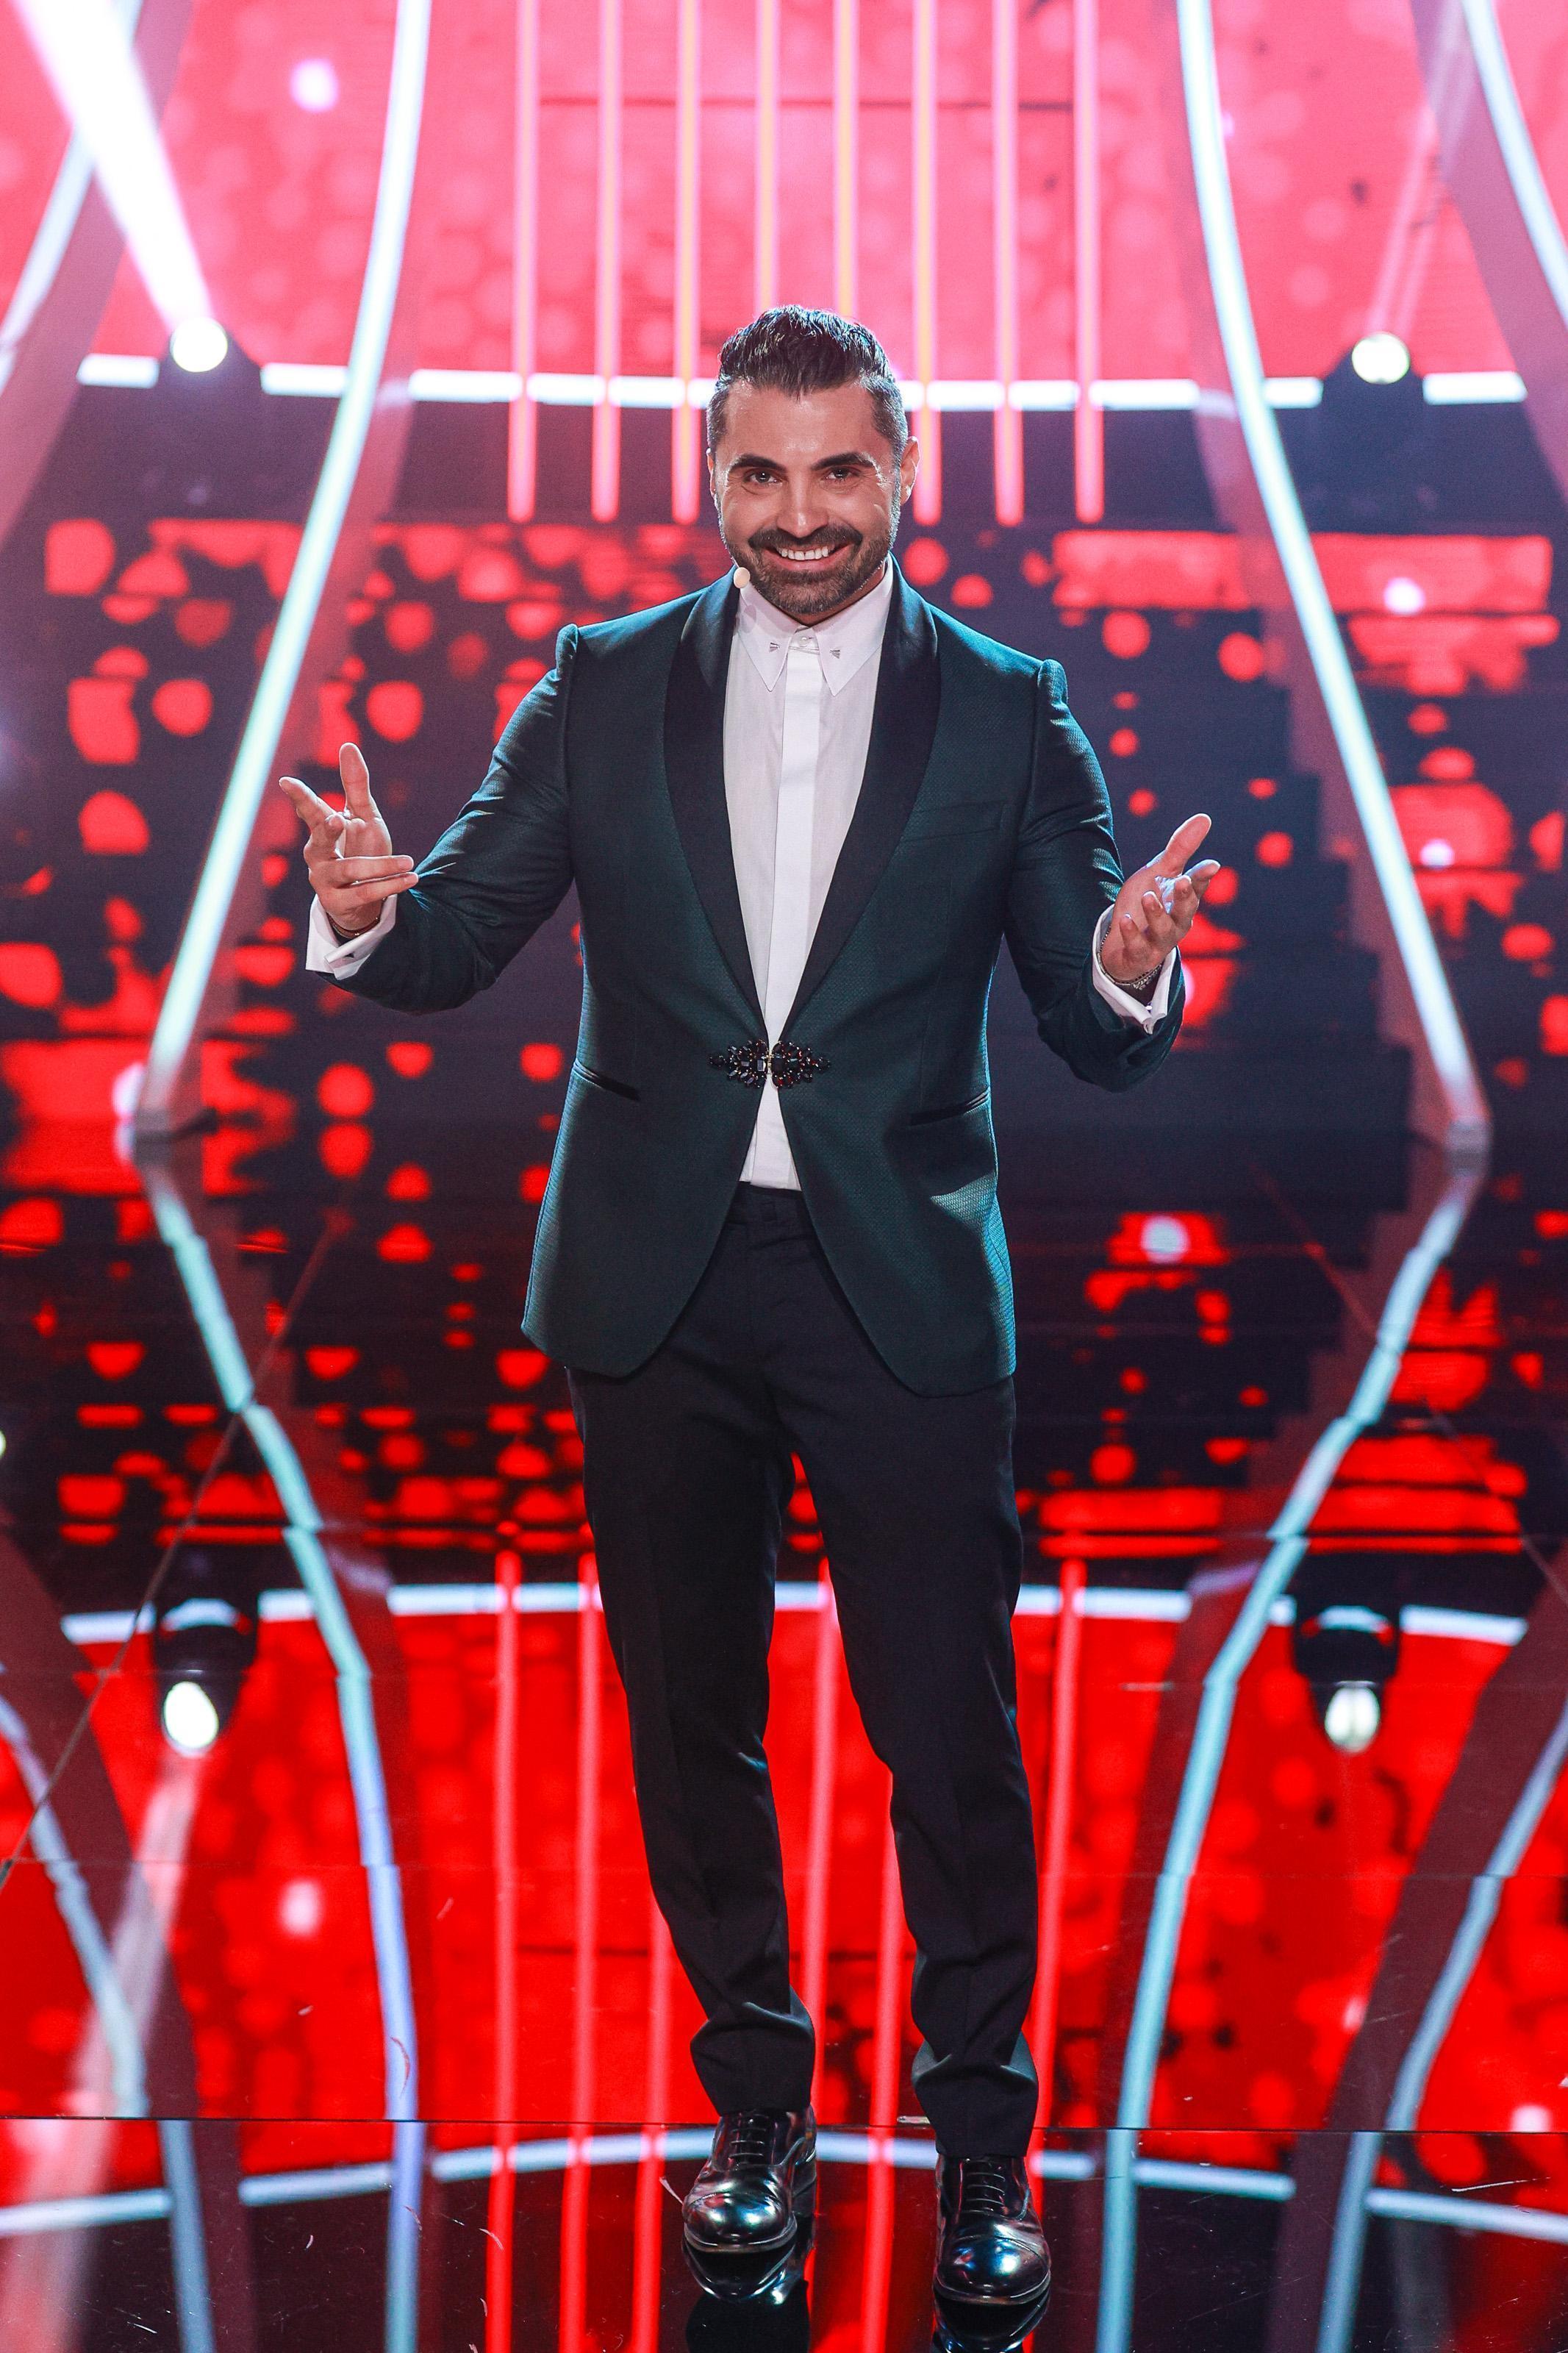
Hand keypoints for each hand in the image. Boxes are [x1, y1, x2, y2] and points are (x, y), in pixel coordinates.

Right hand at [278, 744, 416, 938]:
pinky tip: (410, 877)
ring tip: (408, 860)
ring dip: (380, 866)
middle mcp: (317, 854)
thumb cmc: (361, 849)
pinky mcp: (337, 903)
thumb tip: (347, 745)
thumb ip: (355, 785)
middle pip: (319, 839)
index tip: (287, 782)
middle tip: (336, 818)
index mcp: (322, 829)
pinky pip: (363, 894)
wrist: (365, 897)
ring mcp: (323, 880)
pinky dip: (389, 886)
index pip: (310, 810)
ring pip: (348, 870)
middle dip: (327, 829)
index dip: (299, 797)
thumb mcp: (363, 816)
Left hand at [1100, 813, 1220, 984]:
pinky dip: (1132, 934)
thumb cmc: (1146, 902)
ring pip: (1163, 930)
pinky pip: (1138, 947)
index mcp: (1183, 900)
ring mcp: (1159, 941)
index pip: (1197, 887)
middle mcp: (1177, 922)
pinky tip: (1125, 920)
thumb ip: (1180, 849)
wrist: (1121, 942)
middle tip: (1183, 880)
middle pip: (1185, 911)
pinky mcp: (1140, 955)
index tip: (1211, 865)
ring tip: (1148, 896)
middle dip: (1185, 897)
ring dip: (1156, 913)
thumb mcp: (1159, 873)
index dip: (1203, 877)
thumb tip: (1204, 817)